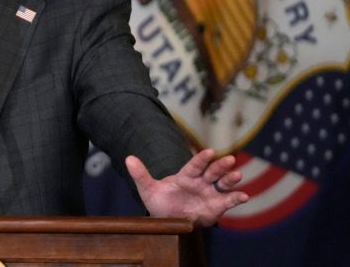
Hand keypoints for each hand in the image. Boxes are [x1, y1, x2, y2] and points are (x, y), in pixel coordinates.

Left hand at [126, 148, 248, 226]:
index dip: (202, 158)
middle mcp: (200, 182)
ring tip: (238, 174)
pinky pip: (228, 201)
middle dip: (220, 166)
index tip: (210, 151)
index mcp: (185, 176)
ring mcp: (210, 193)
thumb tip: (128, 158)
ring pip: (222, 183)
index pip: (195, 165)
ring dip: (231, 179)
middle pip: (212, 171)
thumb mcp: (149, 190)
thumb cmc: (160, 203)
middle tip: (230, 159)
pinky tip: (244, 196)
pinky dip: (237, 198)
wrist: (168, 221)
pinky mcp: (216, 206)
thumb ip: (141, 175)